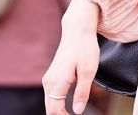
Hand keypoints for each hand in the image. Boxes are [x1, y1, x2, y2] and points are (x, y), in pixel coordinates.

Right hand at [44, 0, 100, 114]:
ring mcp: (49, 79)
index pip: (55, 111)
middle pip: (50, 109)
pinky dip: (57, 104)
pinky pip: (52, 95)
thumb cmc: (85, 48)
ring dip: (58, 111)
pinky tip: (67, 108)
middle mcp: (49, 82)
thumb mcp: (89, 71)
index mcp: (57, 82)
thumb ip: (82, 93)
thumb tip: (78, 111)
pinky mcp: (52, 76)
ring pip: (50, 103)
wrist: (77, 30)